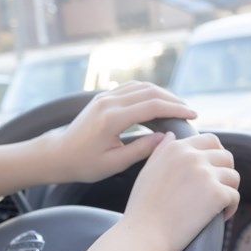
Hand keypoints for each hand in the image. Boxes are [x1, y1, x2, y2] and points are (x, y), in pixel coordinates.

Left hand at [46, 82, 197, 183]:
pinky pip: (131, 88)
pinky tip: (158, 103)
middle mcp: (108, 102)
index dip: (176, 109)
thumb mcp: (114, 163)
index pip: (152, 106)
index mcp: (112, 119)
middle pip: (150, 92)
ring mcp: (104, 97)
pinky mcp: (103, 98)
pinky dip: (148, 93)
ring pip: (141, 87)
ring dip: (162, 94)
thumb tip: (166, 138)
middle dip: (173, 100)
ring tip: (177, 107)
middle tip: (189, 111)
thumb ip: (141, 150)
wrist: (57, 155)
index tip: (193, 115)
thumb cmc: (83, 164)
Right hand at [121, 132, 239, 250]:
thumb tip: (171, 135)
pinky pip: (235, 196)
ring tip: (217, 205)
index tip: (212, 171)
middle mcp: (192, 157)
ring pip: (233, 176)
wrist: (144, 235)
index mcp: (176, 149)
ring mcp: (205, 174)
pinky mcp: (216, 194)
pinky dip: (230, 208)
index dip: (215, 155)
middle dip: (224, 172)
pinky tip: (219, 217)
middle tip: (216, 189)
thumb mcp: (147, 171)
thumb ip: (161, 151)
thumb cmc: (142, 209)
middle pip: (226, 156)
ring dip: (228, 190)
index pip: (210, 140)